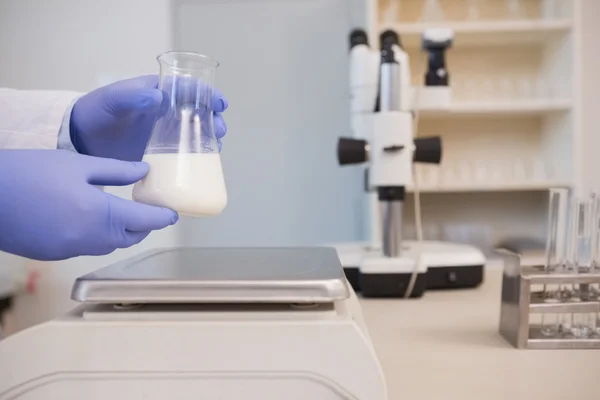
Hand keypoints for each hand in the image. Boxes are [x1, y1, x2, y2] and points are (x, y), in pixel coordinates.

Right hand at [0, 150, 177, 260]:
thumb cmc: (30, 172)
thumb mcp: (78, 164)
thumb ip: (117, 171)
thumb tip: (144, 173)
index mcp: (100, 214)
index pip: (145, 221)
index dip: (163, 217)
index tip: (173, 213)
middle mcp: (89, 239)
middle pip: (129, 238)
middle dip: (142, 226)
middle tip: (147, 208)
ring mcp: (70, 250)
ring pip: (108, 245)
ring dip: (120, 232)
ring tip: (120, 211)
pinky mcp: (53, 254)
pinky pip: (86, 247)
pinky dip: (96, 236)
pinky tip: (87, 217)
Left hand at [69, 75, 227, 161]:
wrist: (81, 140)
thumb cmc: (96, 112)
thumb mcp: (111, 100)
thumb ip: (132, 97)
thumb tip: (158, 97)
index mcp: (157, 92)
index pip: (188, 89)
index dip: (208, 94)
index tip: (220, 103)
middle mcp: (166, 112)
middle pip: (199, 112)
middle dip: (215, 119)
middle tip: (220, 129)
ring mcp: (165, 133)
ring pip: (196, 133)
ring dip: (210, 138)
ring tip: (217, 146)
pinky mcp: (161, 153)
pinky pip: (184, 154)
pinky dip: (197, 157)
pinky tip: (204, 164)